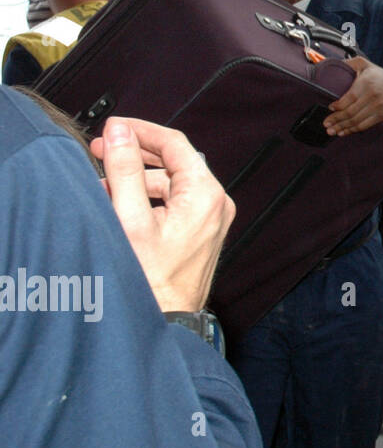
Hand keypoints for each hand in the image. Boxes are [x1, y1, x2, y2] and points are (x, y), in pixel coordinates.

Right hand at [89, 117, 234, 312]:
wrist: (167, 320)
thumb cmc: (152, 279)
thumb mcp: (131, 219)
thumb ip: (125, 171)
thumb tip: (120, 133)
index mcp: (205, 195)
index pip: (175, 144)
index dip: (141, 131)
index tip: (114, 127)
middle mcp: (215, 203)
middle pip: (174, 162)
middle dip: (136, 155)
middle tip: (101, 150)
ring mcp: (211, 218)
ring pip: (171, 183)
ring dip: (137, 179)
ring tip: (103, 186)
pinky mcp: (202, 231)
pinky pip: (175, 202)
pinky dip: (148, 198)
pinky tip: (121, 204)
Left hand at [324, 56, 382, 134]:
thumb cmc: (380, 76)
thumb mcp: (366, 65)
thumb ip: (351, 63)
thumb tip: (334, 64)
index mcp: (366, 83)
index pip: (349, 98)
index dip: (338, 106)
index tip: (330, 108)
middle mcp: (372, 96)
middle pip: (350, 112)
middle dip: (336, 119)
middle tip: (326, 124)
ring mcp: (377, 107)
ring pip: (356, 121)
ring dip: (342, 127)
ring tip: (331, 131)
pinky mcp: (381, 116)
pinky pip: (364, 125)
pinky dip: (352, 130)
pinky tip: (344, 132)